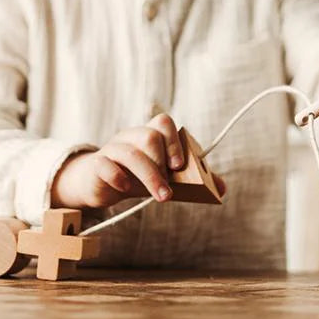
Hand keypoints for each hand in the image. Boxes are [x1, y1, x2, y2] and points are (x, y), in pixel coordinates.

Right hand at [51, 113, 225, 209]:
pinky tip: (125, 189)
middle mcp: (130, 137)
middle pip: (149, 137)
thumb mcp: (164, 177)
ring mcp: (112, 149)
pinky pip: (105, 164)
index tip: (180, 166)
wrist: (99, 184)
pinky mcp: (96, 165)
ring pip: (130, 152)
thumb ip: (191, 180)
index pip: (163, 121)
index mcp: (150, 134)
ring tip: (161, 197)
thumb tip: (222, 188)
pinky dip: (118, 176)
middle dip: (163, 164)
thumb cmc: (137, 176)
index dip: (174, 141)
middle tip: (170, 189)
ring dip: (149, 176)